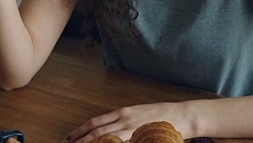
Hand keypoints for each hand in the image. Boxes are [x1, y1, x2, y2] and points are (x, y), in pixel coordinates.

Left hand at [64, 103, 190, 142]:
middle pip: (97, 131)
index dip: (81, 130)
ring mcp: (133, 129)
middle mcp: (125, 119)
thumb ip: (123, 121)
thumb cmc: (161, 115)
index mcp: (123, 112)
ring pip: (107, 139)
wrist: (182, 115)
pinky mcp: (142, 137)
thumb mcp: (138, 114)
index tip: (69, 137)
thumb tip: (109, 129)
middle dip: (81, 140)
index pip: (96, 122)